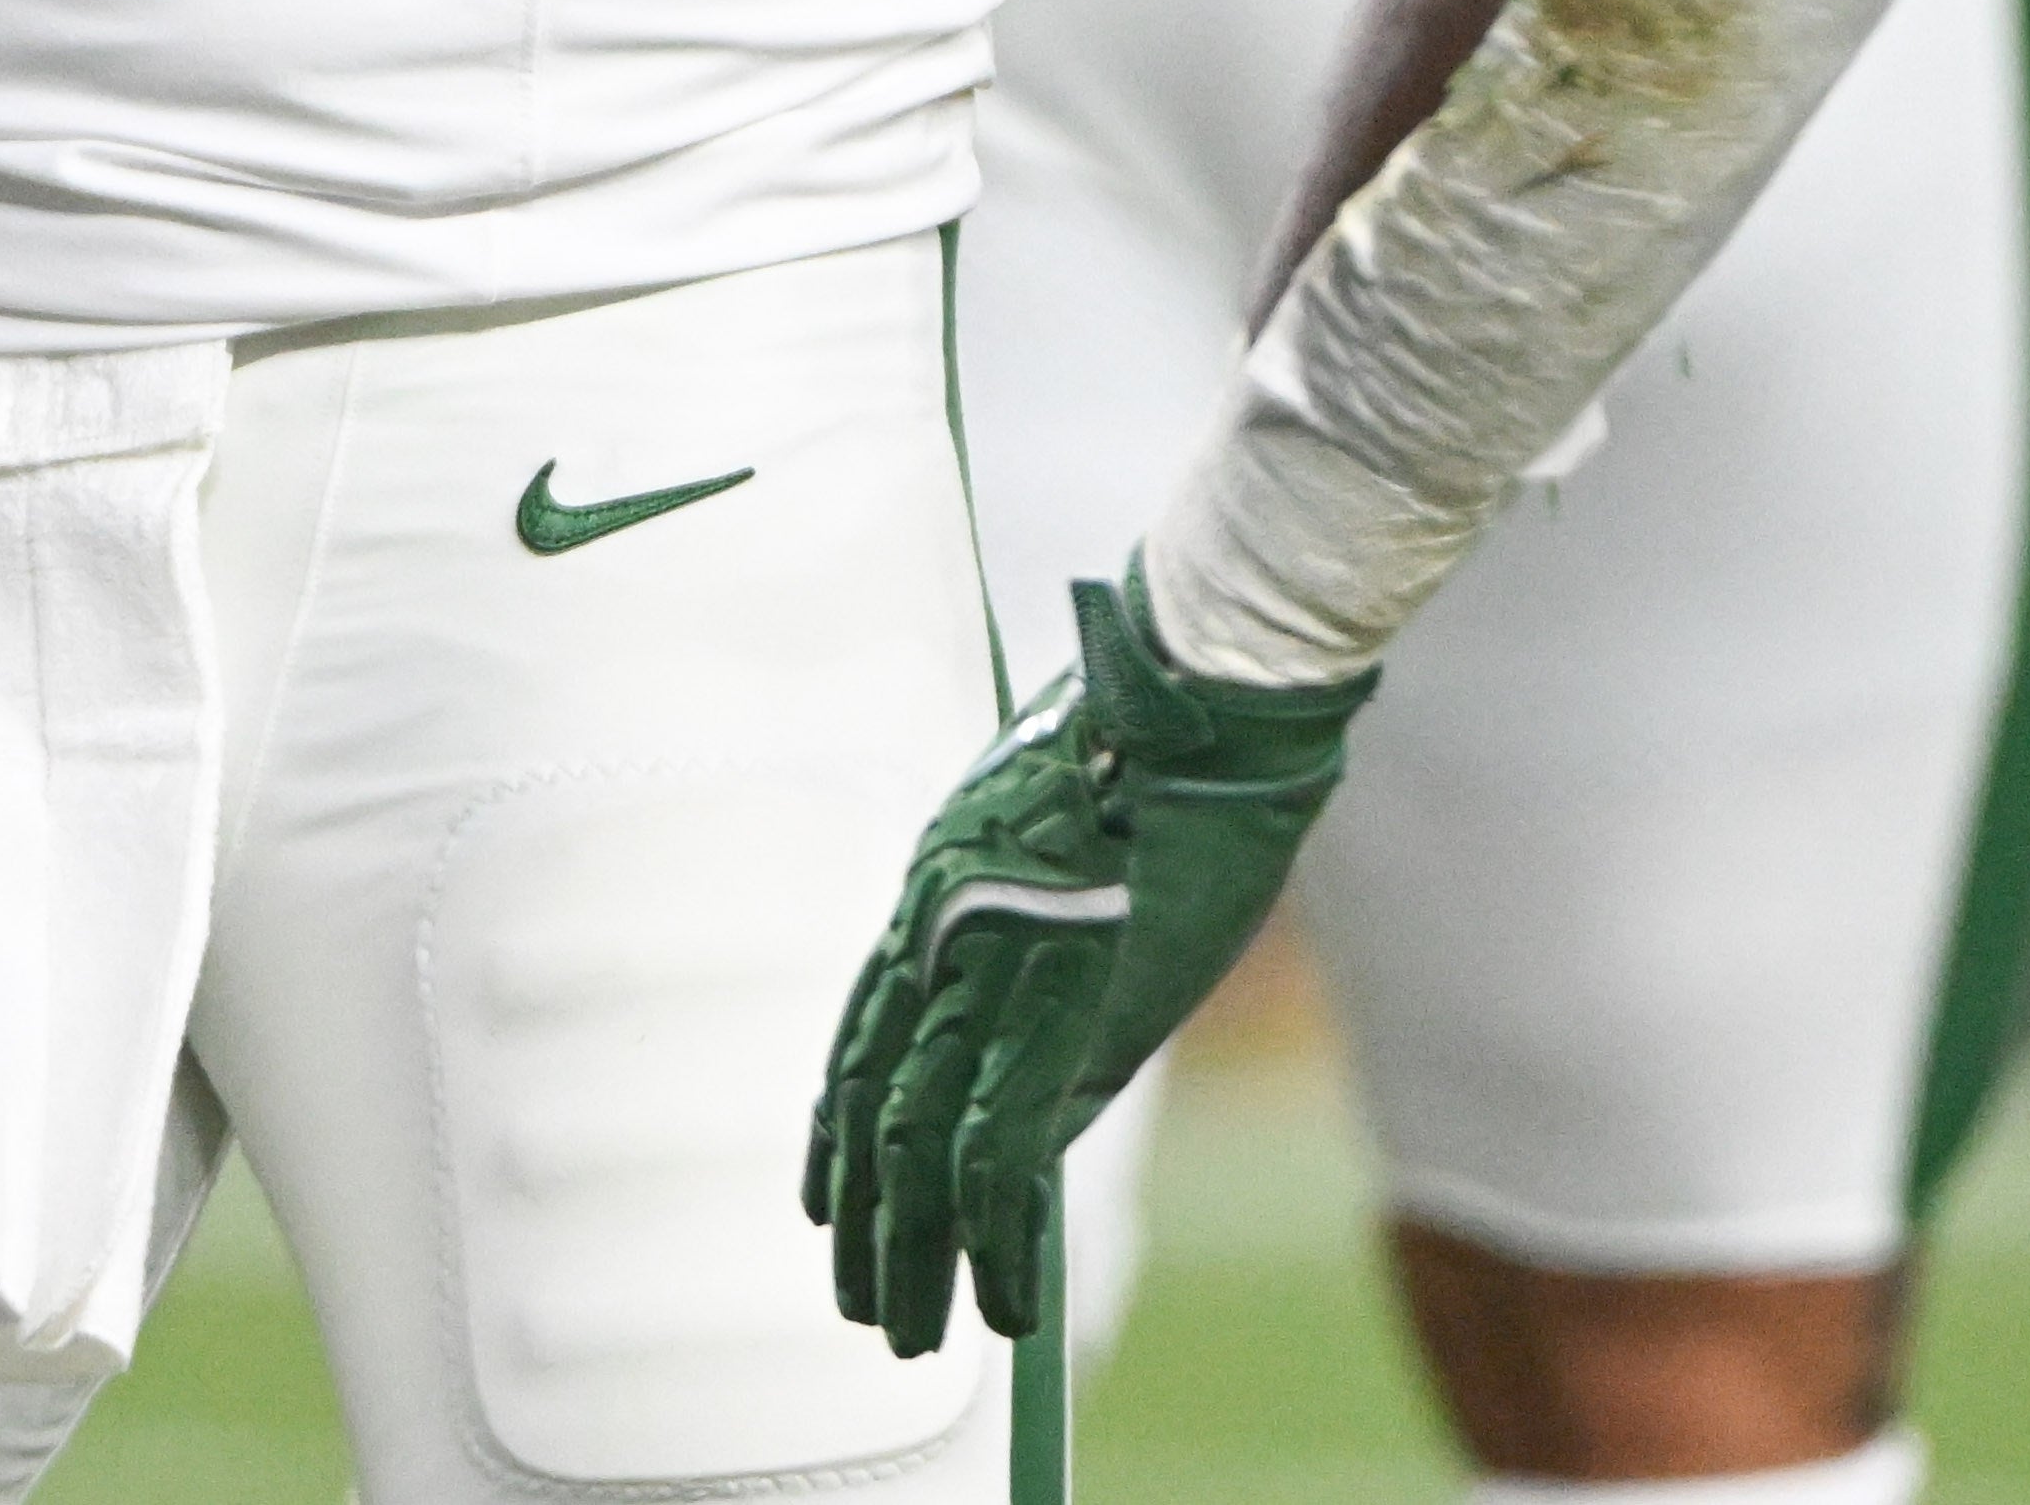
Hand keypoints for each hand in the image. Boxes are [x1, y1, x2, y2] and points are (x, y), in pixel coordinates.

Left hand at [806, 565, 1367, 1358]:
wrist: (1202, 696)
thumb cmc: (1165, 752)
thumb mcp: (1075, 846)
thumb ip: (1044, 954)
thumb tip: (1046, 1084)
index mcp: (937, 888)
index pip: (863, 1036)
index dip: (839, 1133)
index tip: (827, 1204)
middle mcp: (939, 930)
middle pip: (874, 1102)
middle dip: (865, 1217)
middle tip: (862, 1303)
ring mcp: (989, 965)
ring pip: (915, 1142)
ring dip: (911, 1250)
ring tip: (910, 1333)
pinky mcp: (1056, 999)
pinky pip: (999, 1149)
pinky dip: (997, 1238)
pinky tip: (1009, 1304)